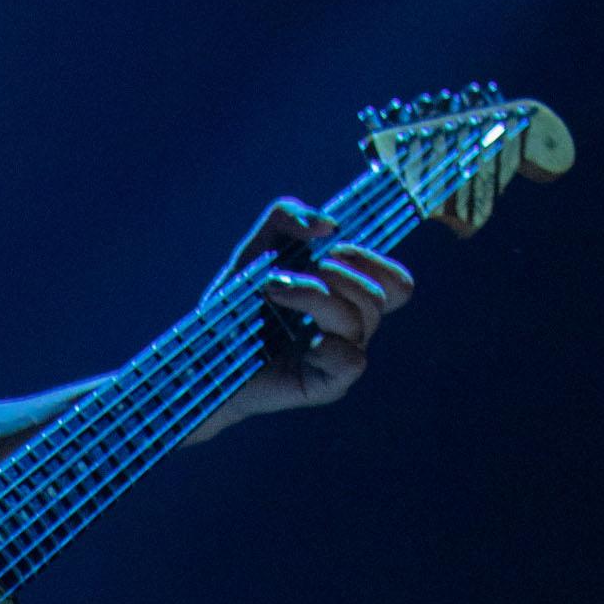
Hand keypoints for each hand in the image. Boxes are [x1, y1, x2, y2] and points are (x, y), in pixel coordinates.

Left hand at [189, 203, 412, 442]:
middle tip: (285, 274)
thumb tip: (327, 224)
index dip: (372, 261)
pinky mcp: (328, 386)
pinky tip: (298, 342)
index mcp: (348, 299)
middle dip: (335, 273)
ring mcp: (341, 358)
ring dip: (313, 296)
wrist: (206, 353)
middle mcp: (351, 329)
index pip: (397, 284)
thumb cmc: (238, 305)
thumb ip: (287, 217)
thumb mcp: (259, 247)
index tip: (331, 251)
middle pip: (377, 296)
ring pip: (359, 320)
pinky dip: (326, 344)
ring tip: (272, 291)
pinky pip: (352, 361)